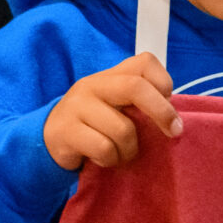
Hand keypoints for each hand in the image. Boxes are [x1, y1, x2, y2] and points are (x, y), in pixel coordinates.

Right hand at [43, 55, 183, 170]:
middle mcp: (93, 84)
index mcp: (110, 75)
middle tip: (174, 132)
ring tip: (123, 154)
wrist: (49, 139)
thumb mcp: (116, 107)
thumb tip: (173, 119)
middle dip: (162, 112)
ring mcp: (77, 106)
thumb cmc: (94, 125)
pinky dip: (111, 160)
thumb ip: (140, 104)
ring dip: (130, 149)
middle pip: (135, 87)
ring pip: (122, 128)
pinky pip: (104, 148)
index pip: (143, 62)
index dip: (163, 81)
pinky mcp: (66, 131)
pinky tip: (105, 160)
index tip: (170, 103)